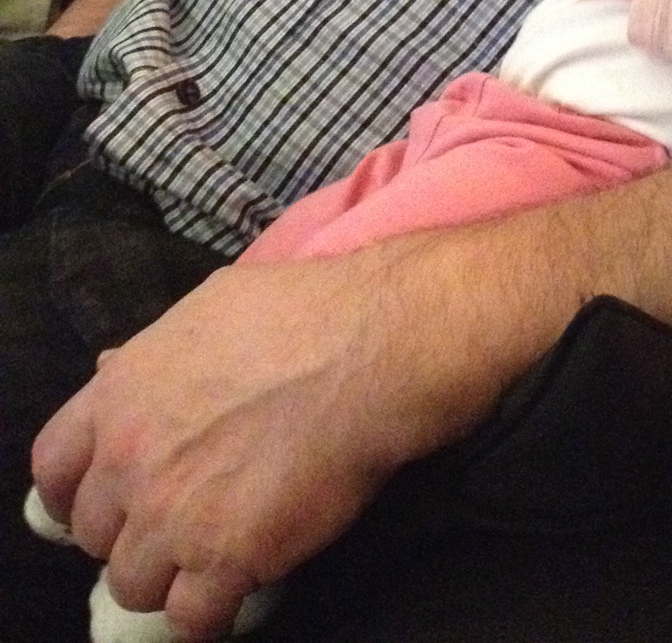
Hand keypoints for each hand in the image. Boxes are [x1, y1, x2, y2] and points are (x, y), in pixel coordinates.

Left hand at [31, 255, 418, 640]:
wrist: (370, 348)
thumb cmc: (303, 315)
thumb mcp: (209, 309)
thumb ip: (152, 355)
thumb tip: (114, 370)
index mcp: (119, 396)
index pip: (53, 467)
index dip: (71, 492)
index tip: (97, 502)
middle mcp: (130, 460)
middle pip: (94, 534)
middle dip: (130, 532)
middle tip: (177, 520)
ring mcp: (173, 516)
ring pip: (133, 585)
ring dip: (168, 576)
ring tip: (211, 557)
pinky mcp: (226, 559)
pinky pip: (192, 620)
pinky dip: (211, 614)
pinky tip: (238, 590)